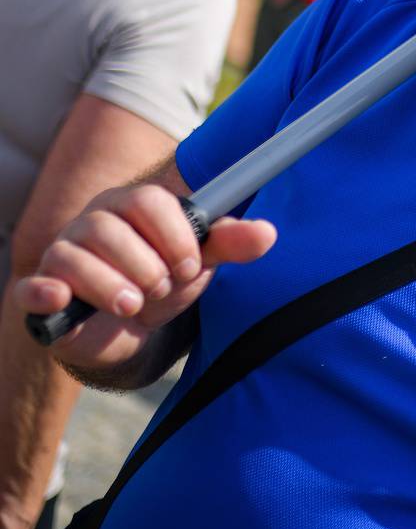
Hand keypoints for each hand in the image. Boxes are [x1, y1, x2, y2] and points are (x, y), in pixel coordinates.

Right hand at [12, 184, 275, 370]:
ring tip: (134, 305)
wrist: (133, 328)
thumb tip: (268, 232)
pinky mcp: (43, 292)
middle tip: (161, 288)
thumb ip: (230, 244)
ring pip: (77, 258)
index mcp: (131, 205)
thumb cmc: (165, 281)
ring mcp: (63, 255)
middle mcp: (92, 222)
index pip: (148, 201)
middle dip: (147, 267)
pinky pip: (33, 287)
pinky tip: (61, 298)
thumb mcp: (200, 262)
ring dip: (114, 287)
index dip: (174, 236)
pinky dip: (45, 292)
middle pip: (110, 230)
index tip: (191, 266)